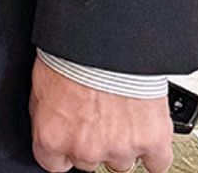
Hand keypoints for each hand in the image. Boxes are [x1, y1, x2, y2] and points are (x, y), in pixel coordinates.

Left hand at [30, 55, 172, 172]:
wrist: (104, 37)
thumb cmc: (69, 52)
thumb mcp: (41, 82)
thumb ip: (47, 114)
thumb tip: (49, 122)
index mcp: (52, 136)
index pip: (54, 163)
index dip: (63, 148)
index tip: (69, 136)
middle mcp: (84, 148)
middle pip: (88, 160)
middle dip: (92, 140)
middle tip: (96, 112)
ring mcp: (119, 148)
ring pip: (121, 160)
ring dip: (121, 141)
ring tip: (119, 110)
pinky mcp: (151, 142)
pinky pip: (156, 163)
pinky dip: (153, 150)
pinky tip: (145, 131)